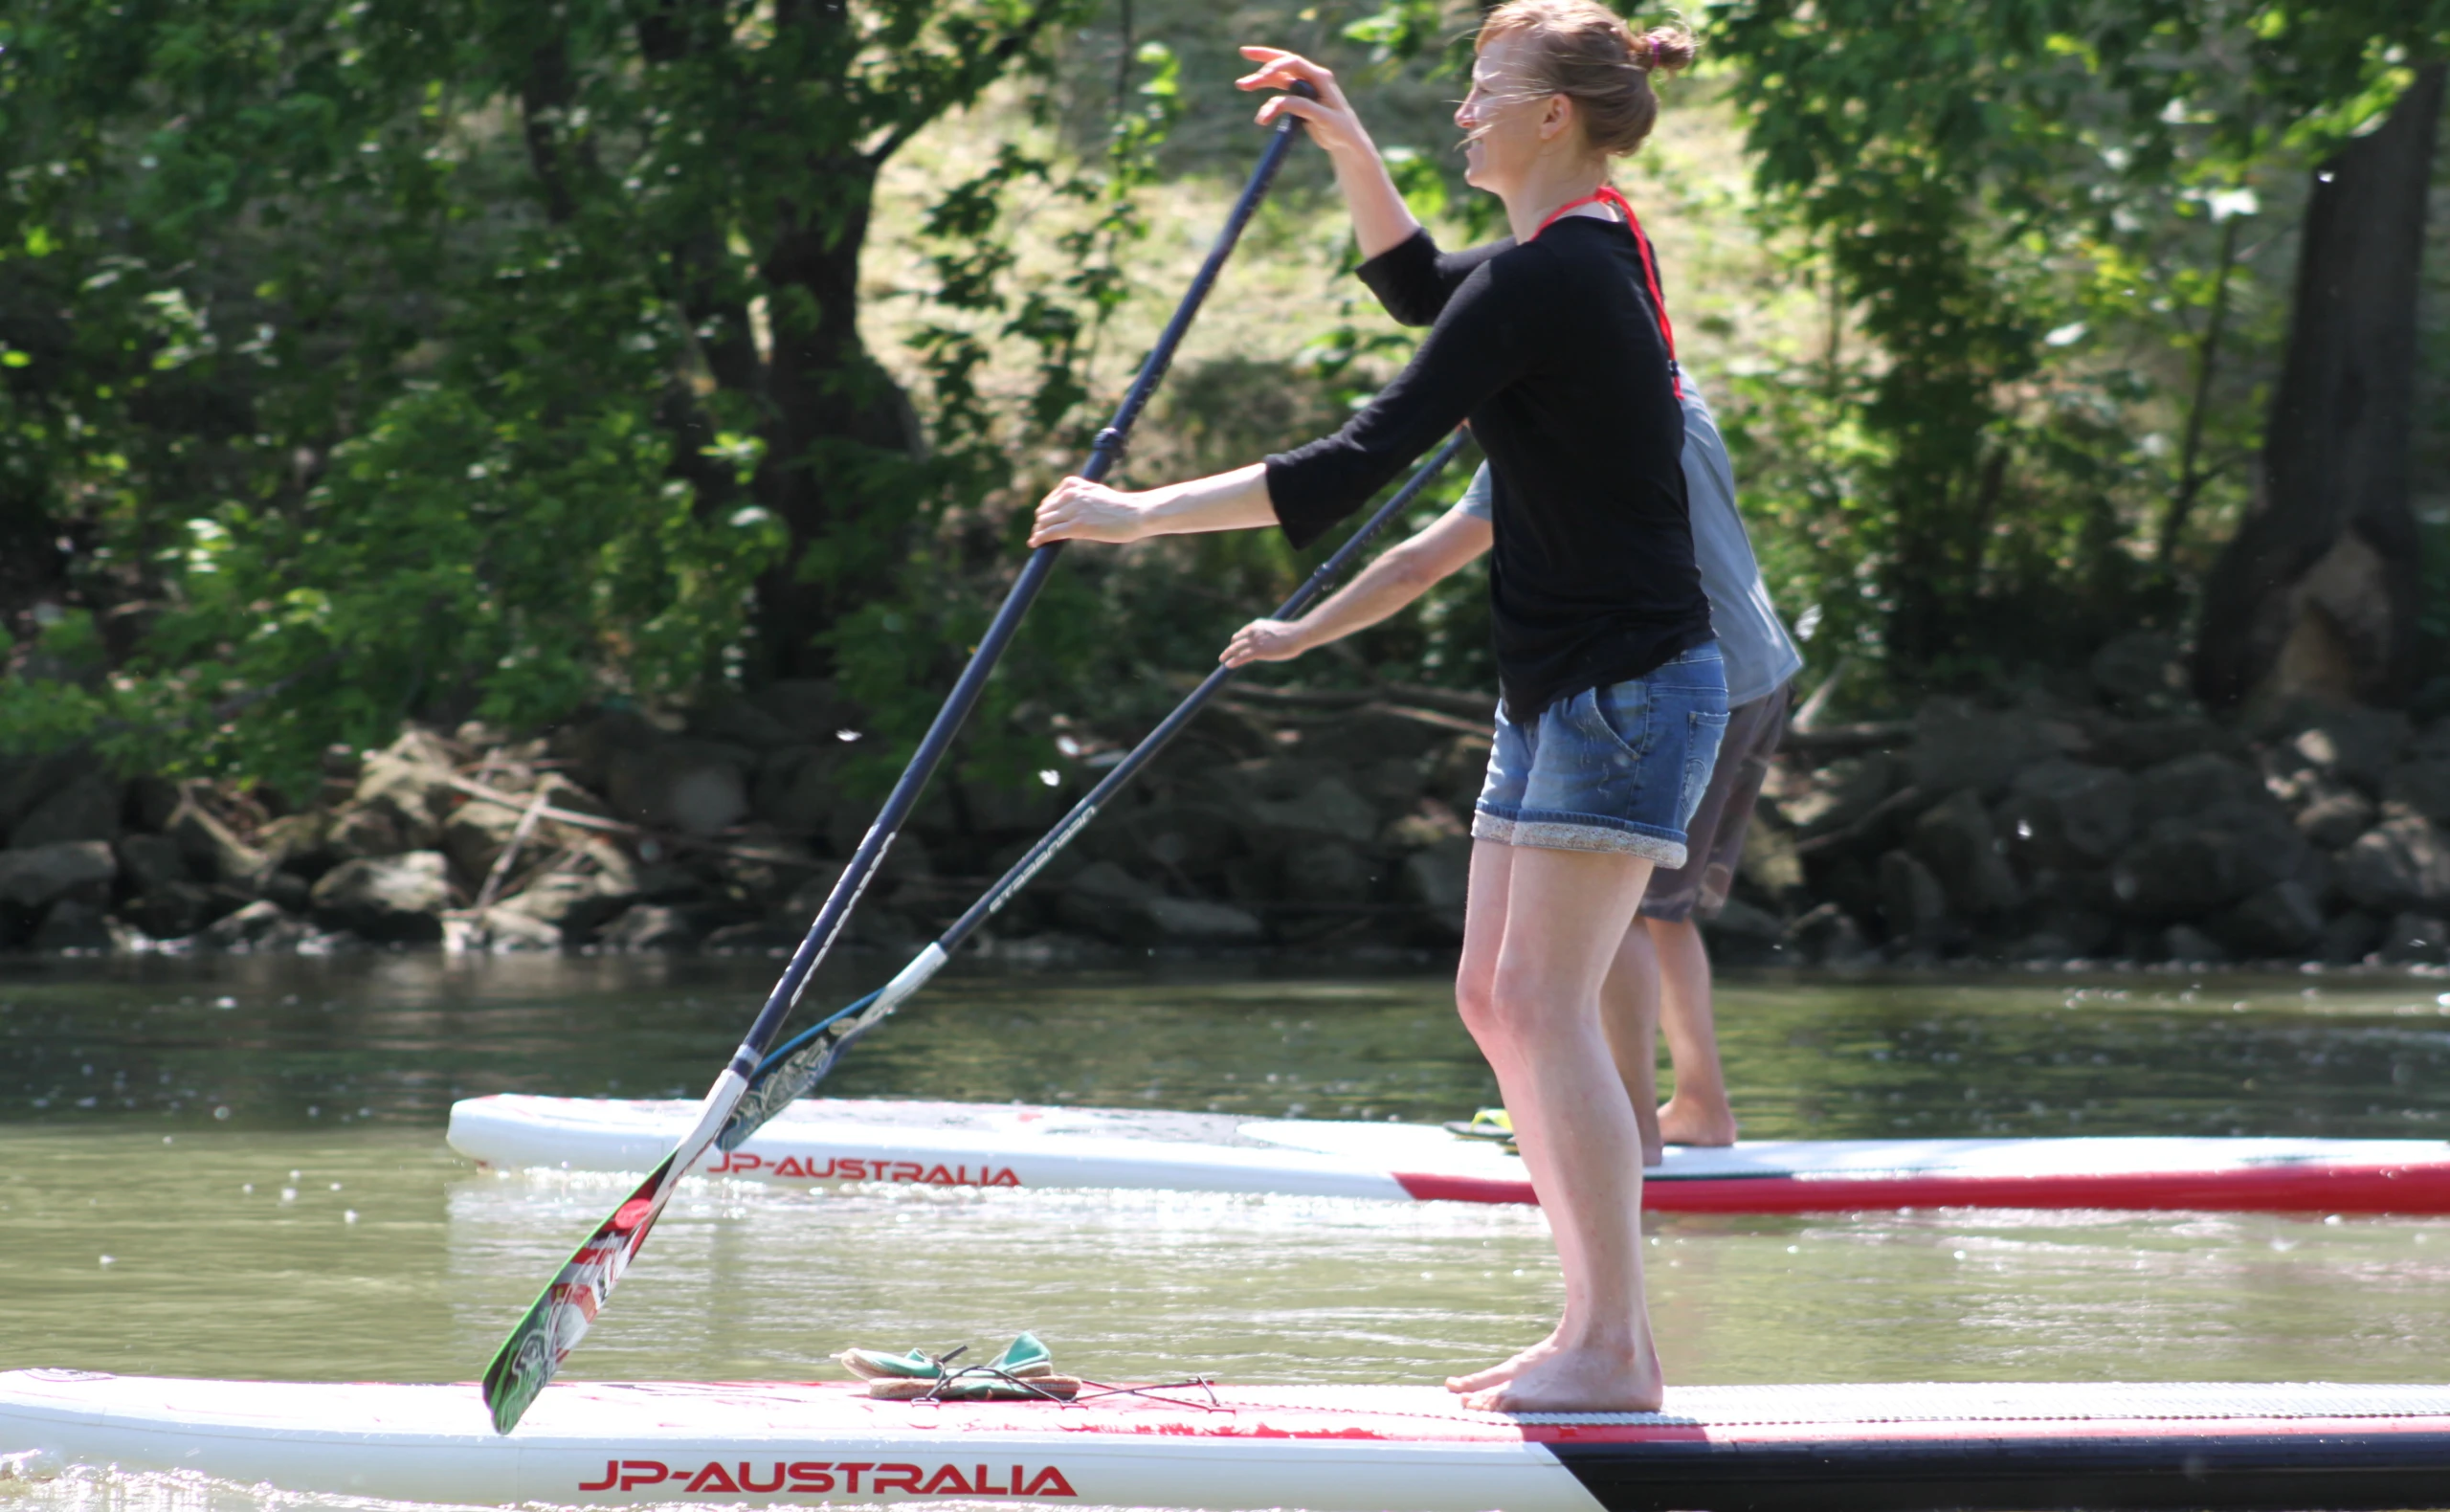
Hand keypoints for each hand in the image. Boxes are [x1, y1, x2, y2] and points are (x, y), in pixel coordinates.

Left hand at [1030, 476, 1154, 546]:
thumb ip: (1082, 498)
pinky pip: (1050, 532)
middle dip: (1041, 523)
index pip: (1051, 500)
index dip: (1045, 513)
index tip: (1044, 521)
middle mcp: (1070, 495)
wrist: (1136, 513)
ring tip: (1036, 539)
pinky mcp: (1076, 526)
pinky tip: (1035, 543)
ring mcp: (1073, 510)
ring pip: (1044, 522)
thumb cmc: (1122, 507)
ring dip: (1038, 532)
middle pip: (1044, 511)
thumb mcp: (1097, 494)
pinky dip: (1039, 538)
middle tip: (1039, 533)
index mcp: (1074, 484)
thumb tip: (1072, 512)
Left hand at [1221, 617, 1313, 666]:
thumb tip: (1274, 644)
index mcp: (1257, 624)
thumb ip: (1271, 637)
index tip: (1236, 645)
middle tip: (1224, 654)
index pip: (1244, 632)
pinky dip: (1233, 661)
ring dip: (1228, 654)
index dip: (1239, 640)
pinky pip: (1241, 657)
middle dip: (1230, 648)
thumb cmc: (1293, 634)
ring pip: (1235, 648)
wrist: (1297, 635)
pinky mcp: (1256, 651)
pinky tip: (1228, 665)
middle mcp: (1253, 631)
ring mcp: (1254, 641)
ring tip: (1222, 660)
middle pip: (1236, 640)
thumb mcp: (1278, 633)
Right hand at [1237, 48, 1371, 159]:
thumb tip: (1279, 102)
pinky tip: (1262, 116)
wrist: (1346, 142)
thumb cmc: (1341, 130)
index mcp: (1320, 78)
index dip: (1276, 64)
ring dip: (1260, 81)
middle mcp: (1311, 78)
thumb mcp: (1324, 119)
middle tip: (1244, 56)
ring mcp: (1304, 88)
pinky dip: (1268, 101)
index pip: (1295, 63)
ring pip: (1278, 79)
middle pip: (1283, 63)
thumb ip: (1303, 108)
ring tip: (1241, 85)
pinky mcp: (1299, 100)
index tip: (1262, 75)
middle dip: (1263, 61)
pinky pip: (1279, 95)